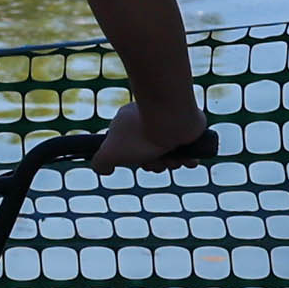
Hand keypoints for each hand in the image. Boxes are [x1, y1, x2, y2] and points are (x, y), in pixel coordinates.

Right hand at [89, 97, 213, 170]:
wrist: (173, 118)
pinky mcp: (188, 127)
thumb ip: (100, 163)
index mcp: (129, 122)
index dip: (134, 161)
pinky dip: (188, 158)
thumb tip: (105, 169)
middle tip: (157, 161)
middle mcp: (149, 121)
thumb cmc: (141, 135)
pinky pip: (188, 149)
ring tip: (172, 158)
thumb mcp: (110, 153)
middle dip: (155, 165)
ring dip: (171, 163)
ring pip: (169, 154)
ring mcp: (169, 123)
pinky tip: (188, 160)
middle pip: (150, 154)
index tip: (137, 161)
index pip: (129, 149)